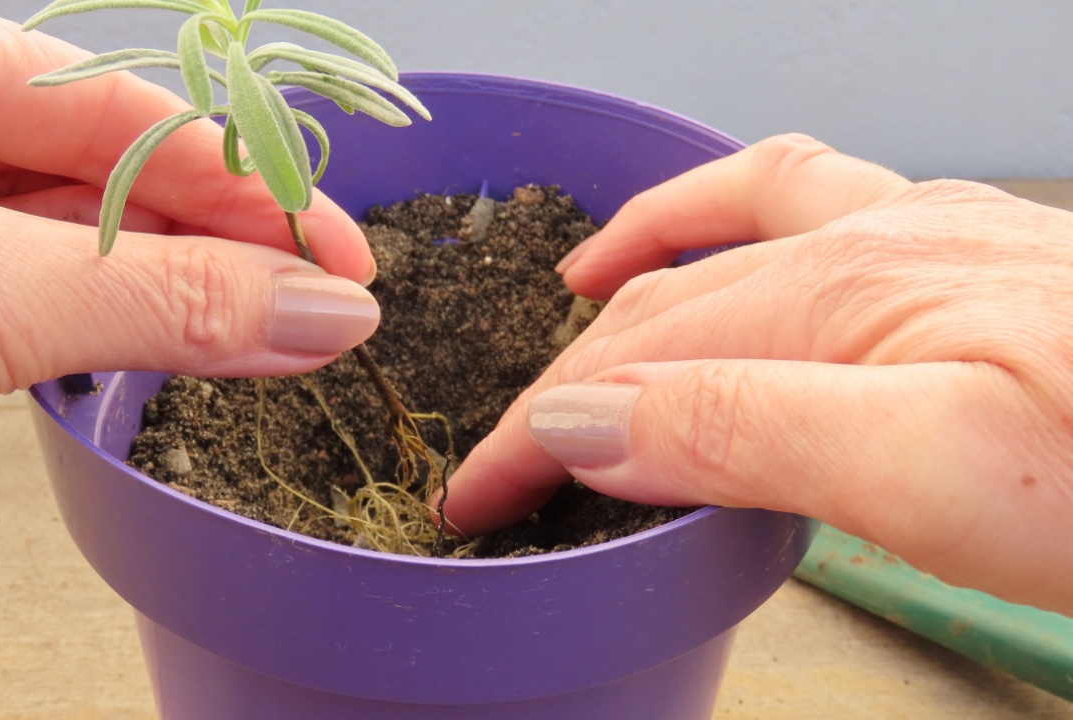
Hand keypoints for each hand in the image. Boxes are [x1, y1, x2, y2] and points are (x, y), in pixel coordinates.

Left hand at [0, 0, 377, 521]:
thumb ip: (160, 300)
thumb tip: (324, 308)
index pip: (108, 103)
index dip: (242, 182)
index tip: (342, 254)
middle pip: (92, 167)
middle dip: (212, 241)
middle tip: (319, 306)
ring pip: (54, 236)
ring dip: (160, 292)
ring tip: (263, 336)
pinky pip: (6, 293)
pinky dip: (88, 330)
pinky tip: (159, 352)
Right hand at [442, 134, 1072, 614]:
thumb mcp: (937, 474)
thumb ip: (745, 428)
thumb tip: (584, 419)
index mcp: (842, 295)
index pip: (639, 369)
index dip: (540, 437)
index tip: (477, 502)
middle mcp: (867, 243)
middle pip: (668, 305)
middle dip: (567, 383)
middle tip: (508, 459)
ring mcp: (920, 241)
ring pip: (732, 232)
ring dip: (641, 262)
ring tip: (580, 290)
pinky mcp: (964, 266)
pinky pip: (814, 205)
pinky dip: (737, 218)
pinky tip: (738, 247)